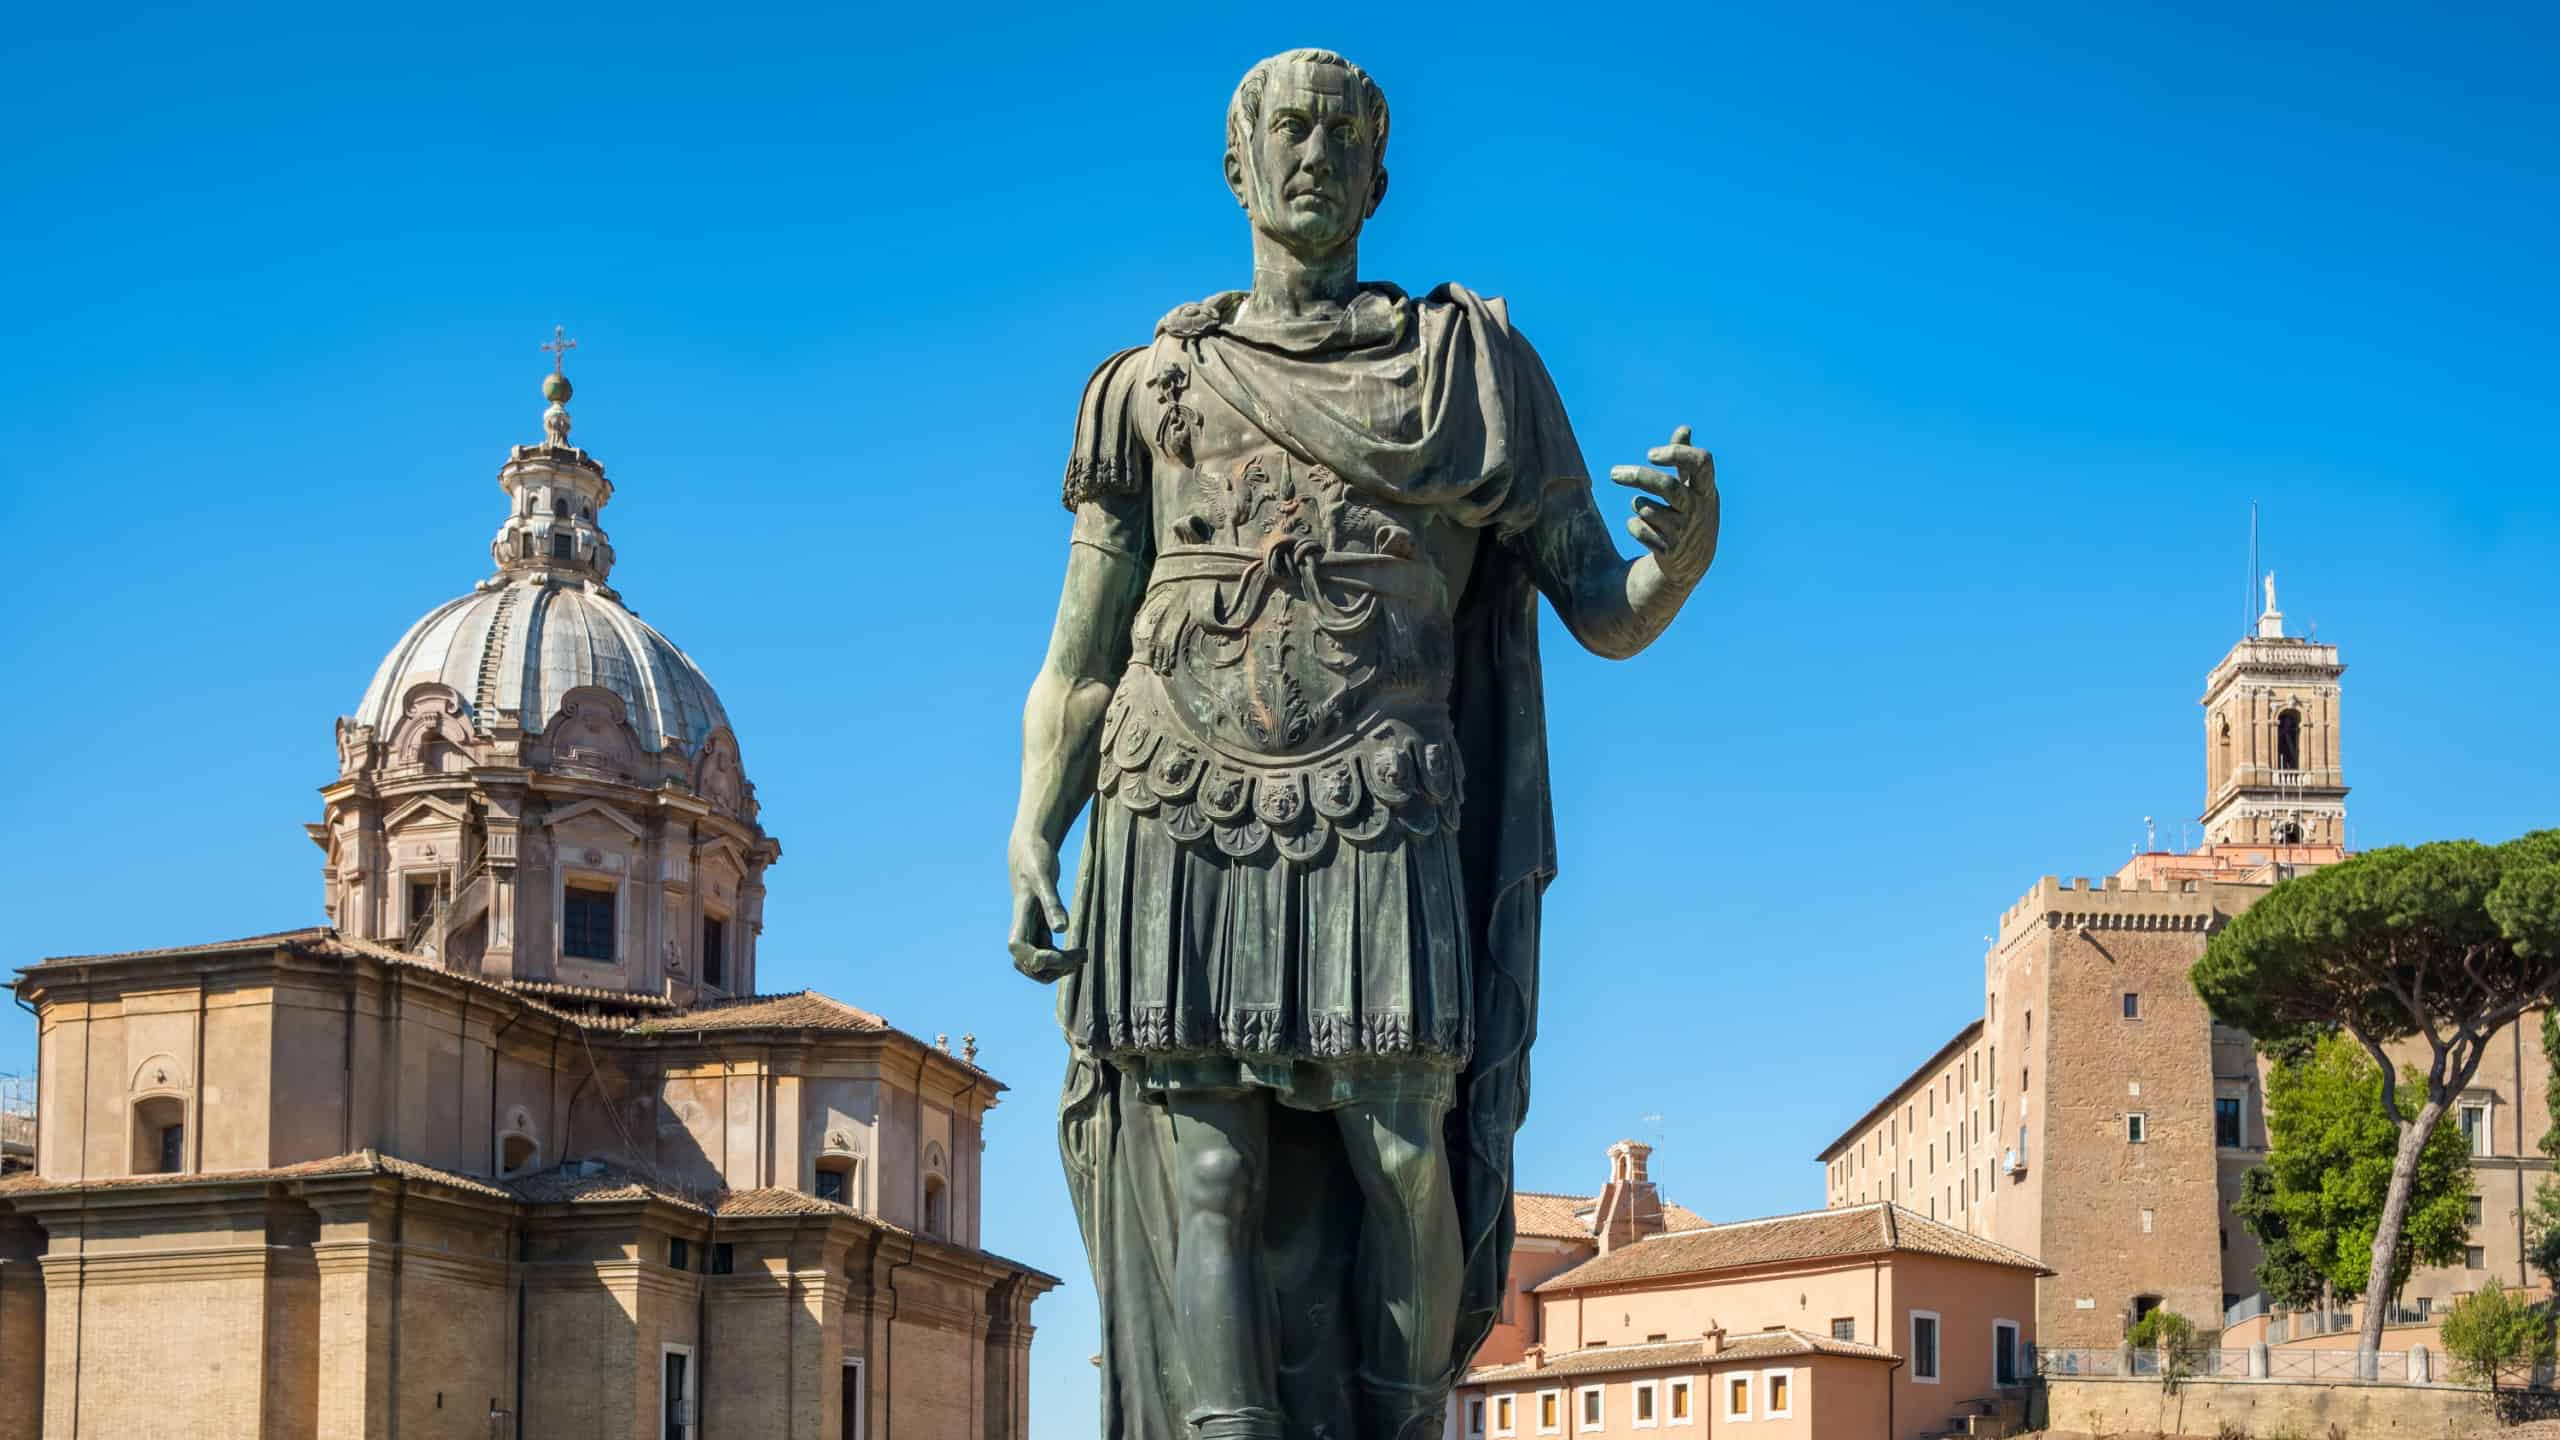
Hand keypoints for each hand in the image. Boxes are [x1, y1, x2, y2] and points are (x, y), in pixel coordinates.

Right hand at [1007, 828, 1081, 982]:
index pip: (1018, 950)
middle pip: (1027, 964)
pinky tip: (1079, 953)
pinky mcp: (1039, 925)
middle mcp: (1022, 927)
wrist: (1029, 846)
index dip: (1035, 960)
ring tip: (1082, 957)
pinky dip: (1061, 958)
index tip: (1060, 956)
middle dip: (1052, 968)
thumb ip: (1052, 903)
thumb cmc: (1035, 859)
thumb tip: (1062, 930)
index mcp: (1019, 917)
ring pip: (1037, 963)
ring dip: (1057, 968)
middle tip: (1079, 958)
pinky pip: (1047, 951)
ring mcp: (1030, 928)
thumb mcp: (1045, 878)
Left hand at [1610, 425, 1719, 585]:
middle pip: (1666, 486)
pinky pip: (1639, 529)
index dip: (1676, 453)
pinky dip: (1633, 525)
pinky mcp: (1668, 549)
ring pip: (1647, 509)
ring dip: (1637, 505)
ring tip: (1641, 506)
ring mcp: (1684, 530)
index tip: (1650, 454)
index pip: (1701, 462)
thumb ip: (1686, 459)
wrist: (1693, 561)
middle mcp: (1697, 508)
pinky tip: (1640, 526)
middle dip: (1638, 477)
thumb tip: (1685, 428)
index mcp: (1705, 488)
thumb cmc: (1691, 512)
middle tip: (1613, 473)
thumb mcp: (1694, 487)